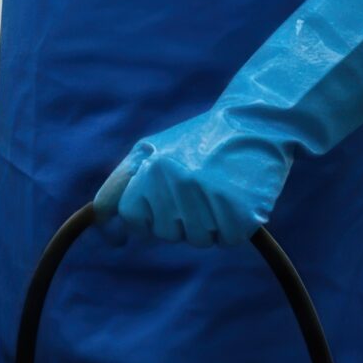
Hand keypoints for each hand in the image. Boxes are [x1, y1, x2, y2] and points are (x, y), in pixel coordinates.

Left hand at [90, 110, 289, 247]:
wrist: (256, 123)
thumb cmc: (199, 139)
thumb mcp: (151, 149)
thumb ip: (122, 184)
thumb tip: (106, 230)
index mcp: (150, 167)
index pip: (130, 216)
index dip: (140, 221)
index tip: (148, 221)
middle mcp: (175, 183)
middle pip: (165, 232)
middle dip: (178, 219)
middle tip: (197, 189)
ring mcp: (207, 198)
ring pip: (197, 239)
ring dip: (208, 224)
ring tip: (218, 190)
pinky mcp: (239, 212)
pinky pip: (227, 240)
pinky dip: (233, 227)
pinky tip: (237, 200)